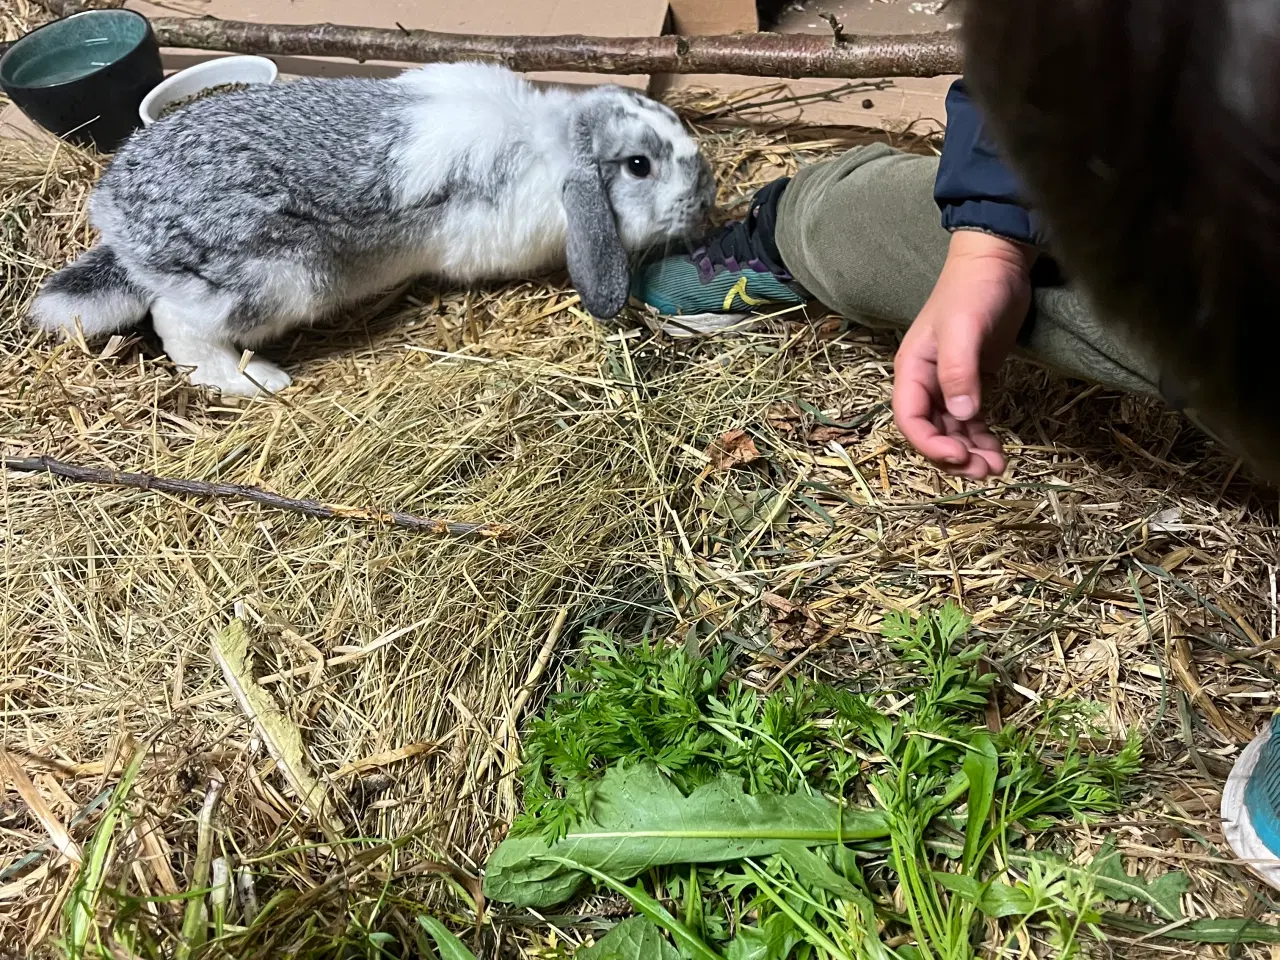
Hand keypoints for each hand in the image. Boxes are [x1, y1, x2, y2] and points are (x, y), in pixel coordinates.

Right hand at [892, 230, 1033, 478]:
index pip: (910, 419)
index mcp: (913, 370)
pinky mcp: (974, 381)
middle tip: (984, 472)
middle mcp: (926, 382)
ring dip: (970, 453)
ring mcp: (950, 383)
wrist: (996, 261)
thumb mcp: (963, 329)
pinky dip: (982, 438)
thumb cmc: (973, 290)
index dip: (930, 444)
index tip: (958, 456)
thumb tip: (963, 416)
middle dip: (954, 456)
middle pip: (931, 432)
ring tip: (996, 469)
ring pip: (953, 431)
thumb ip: (959, 373)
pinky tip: (998, 453)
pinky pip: (972, 420)